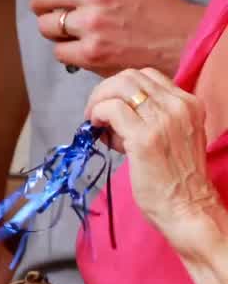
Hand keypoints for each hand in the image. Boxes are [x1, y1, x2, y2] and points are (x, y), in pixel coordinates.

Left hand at [28, 0, 201, 76]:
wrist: (180, 39)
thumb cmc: (153, 5)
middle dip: (41, 4)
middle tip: (53, 9)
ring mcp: (92, 24)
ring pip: (45, 25)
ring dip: (54, 29)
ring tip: (75, 29)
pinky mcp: (91, 53)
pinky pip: (58, 51)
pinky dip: (67, 50)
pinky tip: (84, 46)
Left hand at [85, 68, 222, 250]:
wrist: (188, 207)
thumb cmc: (175, 179)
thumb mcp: (172, 135)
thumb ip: (151, 118)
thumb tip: (114, 111)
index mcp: (189, 103)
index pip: (146, 76)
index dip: (120, 88)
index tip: (109, 106)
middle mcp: (179, 106)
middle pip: (130, 76)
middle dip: (105, 91)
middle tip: (95, 113)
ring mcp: (163, 119)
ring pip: (119, 87)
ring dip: (98, 101)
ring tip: (95, 122)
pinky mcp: (144, 137)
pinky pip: (111, 109)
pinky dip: (97, 114)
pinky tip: (96, 130)